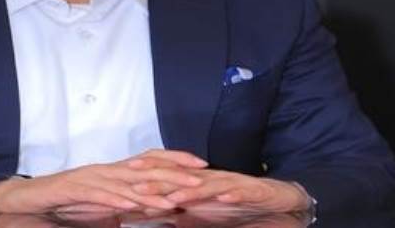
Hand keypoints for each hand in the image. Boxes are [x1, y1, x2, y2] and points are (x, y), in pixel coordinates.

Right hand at [0, 149, 207, 212]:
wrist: (32, 198)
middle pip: (145, 169)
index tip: (202, 165)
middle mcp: (107, 170)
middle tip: (199, 180)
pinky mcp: (76, 189)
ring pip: (126, 183)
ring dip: (151, 192)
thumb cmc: (69, 202)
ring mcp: (91, 178)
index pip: (152, 159)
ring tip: (173, 200)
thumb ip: (131, 207)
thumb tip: (157, 211)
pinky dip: (116, 201)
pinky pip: (99, 196)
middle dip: (174, 175)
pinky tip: (130, 207)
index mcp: (116, 171)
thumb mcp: (106, 206)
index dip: (177, 160)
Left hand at [133, 169, 311, 212]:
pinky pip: (235, 192)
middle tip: (136, 183)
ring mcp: (226, 183)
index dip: (145, 179)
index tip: (123, 180)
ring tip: (172, 196)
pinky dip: (227, 194)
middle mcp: (207, 179)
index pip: (166, 179)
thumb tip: (146, 216)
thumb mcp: (199, 213)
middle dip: (158, 180)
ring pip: (205, 185)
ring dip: (189, 190)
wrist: (271, 198)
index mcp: (194, 183)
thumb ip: (174, 214)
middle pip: (179, 179)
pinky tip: (220, 198)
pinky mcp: (246, 189)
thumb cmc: (233, 204)